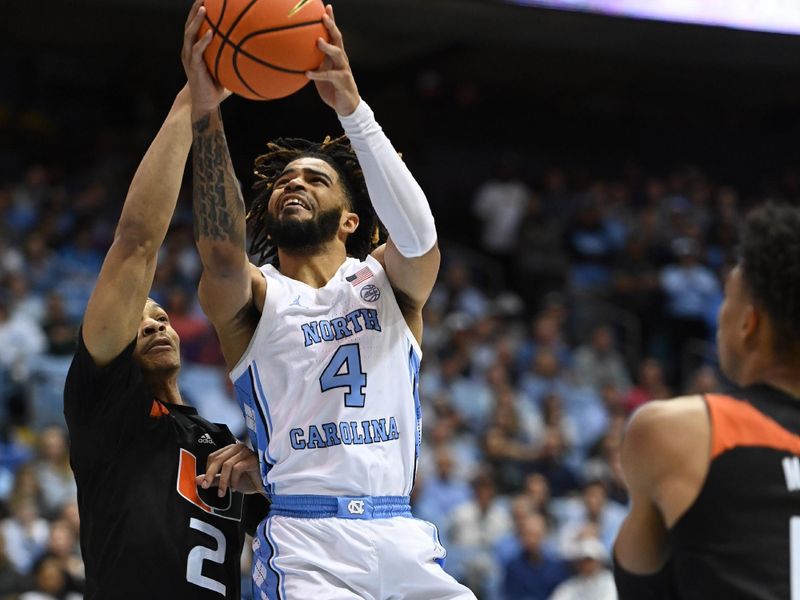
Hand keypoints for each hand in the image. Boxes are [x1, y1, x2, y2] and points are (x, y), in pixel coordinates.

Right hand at [181, 0, 230, 118]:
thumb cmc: (216, 84)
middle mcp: (189, 49)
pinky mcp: (193, 66)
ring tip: (203, 8)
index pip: (195, 25)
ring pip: (189, 34)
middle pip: (189, 24)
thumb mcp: (225, 67)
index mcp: (195, 47)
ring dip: (196, 20)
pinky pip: (197, 51)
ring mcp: (189, 57)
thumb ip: (233, 56)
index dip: (198, 11)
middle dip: (195, 9)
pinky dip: (203, 41)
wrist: (205, 102)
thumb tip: (254, 49)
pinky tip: (210, 33)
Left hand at [196, 442, 262, 495]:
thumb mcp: (227, 481)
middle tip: (206, 486)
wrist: (265, 486)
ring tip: (223, 492)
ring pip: (227, 464)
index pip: (213, 456)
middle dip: (210, 474)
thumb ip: (214, 479)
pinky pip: (238, 468)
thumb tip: (198, 479)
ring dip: (223, 481)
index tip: (205, 483)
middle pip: (218, 459)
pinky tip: (235, 488)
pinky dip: (234, 480)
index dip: (207, 470)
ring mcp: (246, 452)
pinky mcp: (253, 459)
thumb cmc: (249, 480)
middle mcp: (238, 448)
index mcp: (230, 450)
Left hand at [306, 5, 360, 116]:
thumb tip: (295, 56)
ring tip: (318, 41)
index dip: (331, 20)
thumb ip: (312, 64)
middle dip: (331, 27)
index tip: (325, 7)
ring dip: (328, 47)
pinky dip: (318, 74)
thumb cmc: (331, 89)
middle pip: (338, 39)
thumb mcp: (320, 74)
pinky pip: (329, 76)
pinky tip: (307, 73)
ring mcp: (343, 69)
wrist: (346, 107)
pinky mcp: (342, 81)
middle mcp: (341, 59)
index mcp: (336, 55)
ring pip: (338, 54)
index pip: (334, 34)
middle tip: (323, 17)